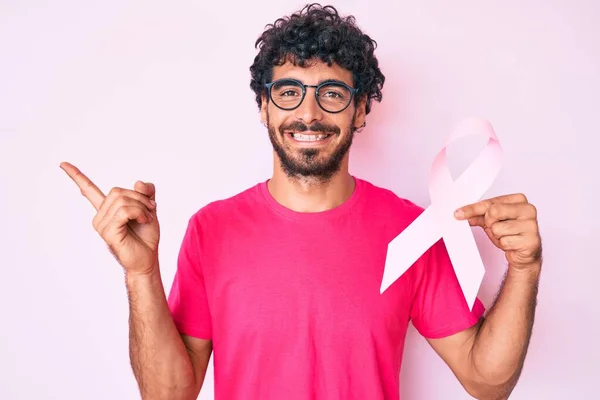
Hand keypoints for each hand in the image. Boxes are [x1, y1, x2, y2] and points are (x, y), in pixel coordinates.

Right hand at [60, 161, 159, 275]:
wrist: (148, 259)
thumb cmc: (146, 236)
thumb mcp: (149, 208)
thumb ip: (145, 193)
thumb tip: (138, 182)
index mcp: (107, 209)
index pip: (88, 190)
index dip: (76, 176)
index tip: (63, 164)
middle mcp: (100, 216)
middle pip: (117, 191)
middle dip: (139, 197)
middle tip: (151, 209)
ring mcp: (102, 225)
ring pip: (122, 201)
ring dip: (142, 207)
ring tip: (147, 218)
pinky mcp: (108, 233)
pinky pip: (124, 211)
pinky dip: (139, 213)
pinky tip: (144, 221)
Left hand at [454, 193, 541, 270]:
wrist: (524, 253)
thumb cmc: (509, 233)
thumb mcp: (491, 221)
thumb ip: (477, 215)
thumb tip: (460, 214)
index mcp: (519, 200)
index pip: (490, 203)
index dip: (472, 209)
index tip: (458, 213)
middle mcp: (528, 209)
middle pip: (493, 212)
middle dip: (489, 223)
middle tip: (496, 228)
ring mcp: (532, 225)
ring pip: (498, 228)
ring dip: (497, 236)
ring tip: (506, 237)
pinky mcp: (532, 241)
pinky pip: (505, 241)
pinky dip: (504, 245)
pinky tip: (512, 244)